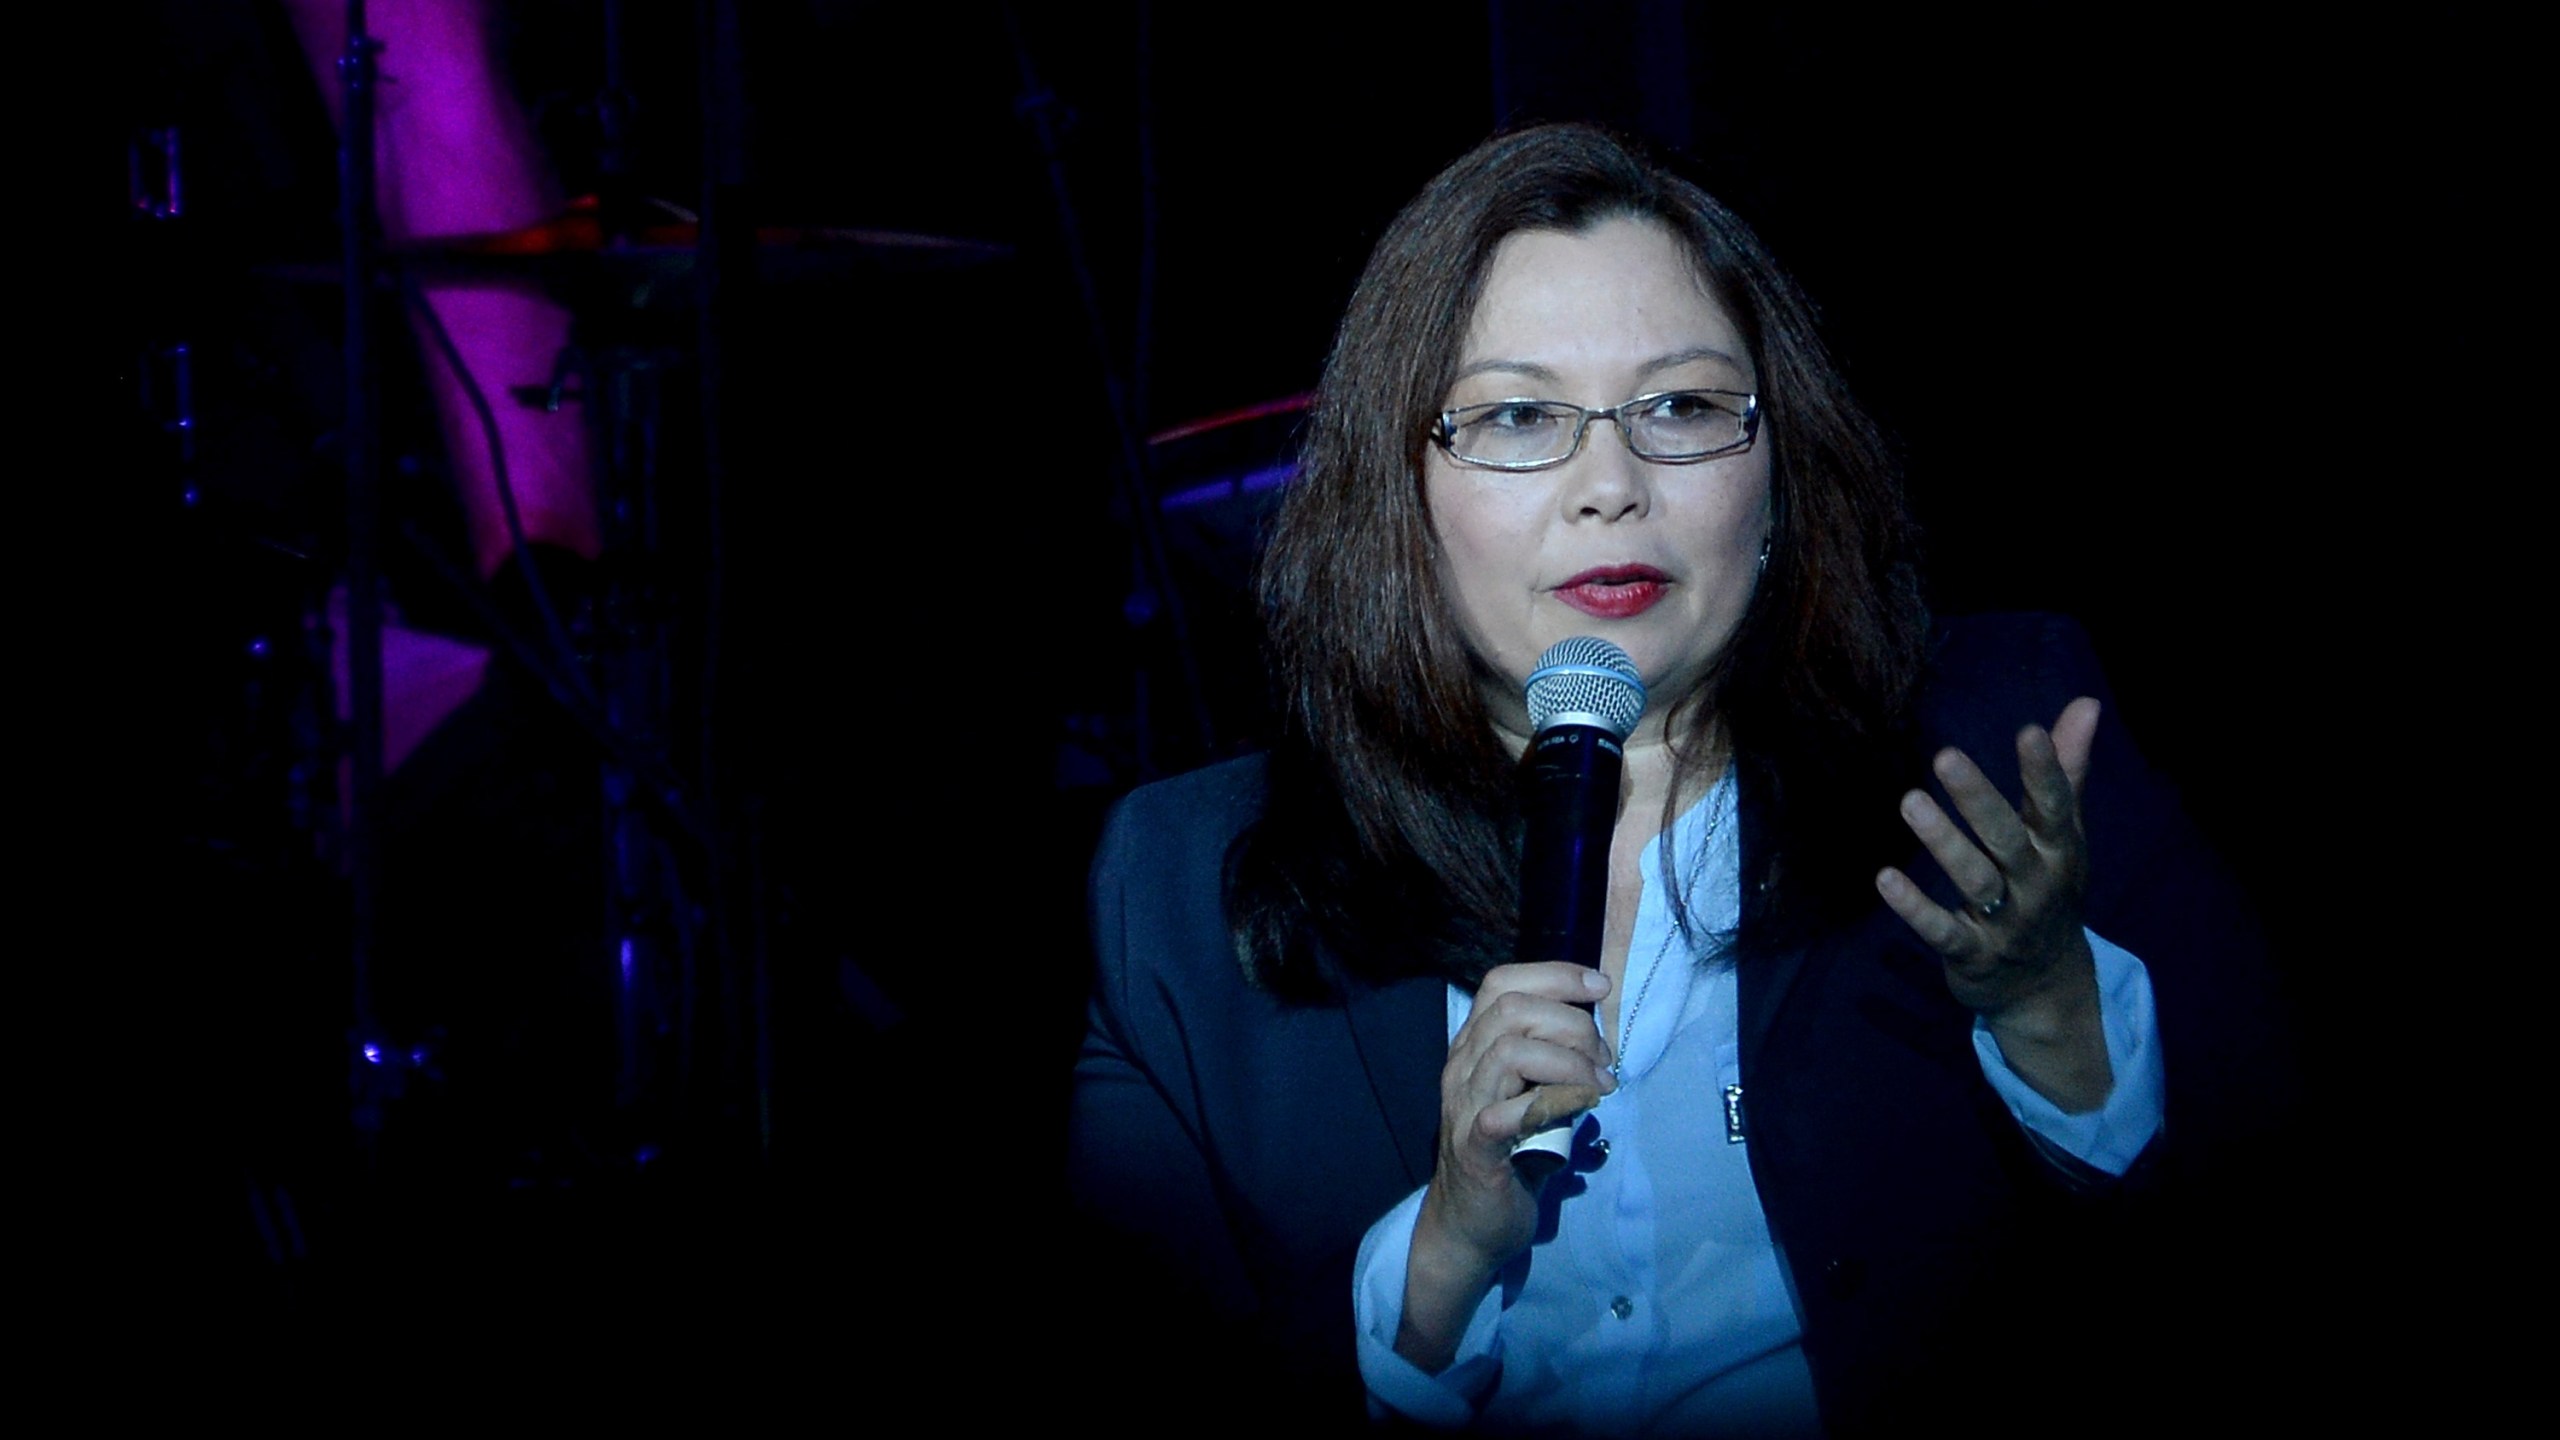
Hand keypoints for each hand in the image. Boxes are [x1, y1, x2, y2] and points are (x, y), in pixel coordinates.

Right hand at [1396, 961, 1614, 1369]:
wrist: (1471, 1225)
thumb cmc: (1510, 1157)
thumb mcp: (1532, 1098)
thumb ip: (1555, 1065)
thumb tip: (1602, 1043)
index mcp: (1474, 1049)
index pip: (1501, 984)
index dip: (1554, 975)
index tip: (1600, 987)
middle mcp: (1462, 1069)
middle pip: (1511, 1009)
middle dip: (1572, 1022)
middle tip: (1605, 1059)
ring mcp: (1464, 1107)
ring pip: (1509, 1050)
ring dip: (1568, 1061)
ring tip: (1599, 1086)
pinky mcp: (1475, 1148)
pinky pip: (1508, 1113)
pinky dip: (1551, 1103)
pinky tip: (1578, 1111)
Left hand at [1875, 697, 2110, 1109]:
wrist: (2047, 985)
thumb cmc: (2047, 889)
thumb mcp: (2063, 834)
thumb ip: (2067, 770)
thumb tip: (2085, 703)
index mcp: (2059, 850)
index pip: (2055, 806)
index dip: (2045, 771)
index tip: (2028, 732)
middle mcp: (2036, 884)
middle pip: (2008, 839)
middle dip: (1979, 800)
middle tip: (1944, 758)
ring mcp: (2005, 922)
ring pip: (1975, 880)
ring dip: (1944, 843)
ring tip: (1910, 803)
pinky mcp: (1971, 954)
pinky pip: (1942, 931)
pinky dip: (1914, 908)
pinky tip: (1885, 878)